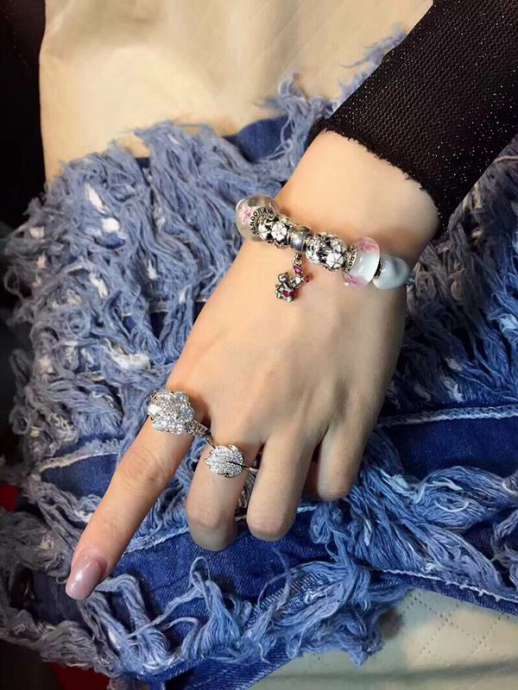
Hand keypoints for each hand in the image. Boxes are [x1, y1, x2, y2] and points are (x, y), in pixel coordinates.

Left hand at [65, 132, 437, 599]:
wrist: (340, 237)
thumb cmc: (267, 273)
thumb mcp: (211, 329)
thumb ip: (202, 388)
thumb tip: (210, 440)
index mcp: (196, 382)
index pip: (143, 469)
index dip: (110, 529)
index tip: (82, 580)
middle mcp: (242, 410)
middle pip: (212, 512)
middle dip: (212, 530)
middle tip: (222, 516)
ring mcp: (299, 419)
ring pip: (274, 518)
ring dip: (267, 517)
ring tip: (276, 487)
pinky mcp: (352, 420)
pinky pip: (332, 490)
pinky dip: (322, 487)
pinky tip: (322, 459)